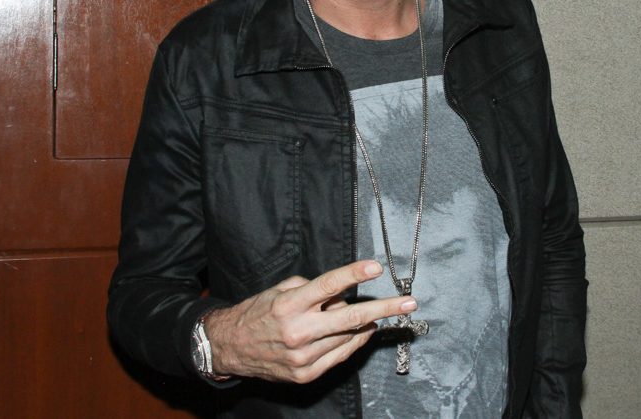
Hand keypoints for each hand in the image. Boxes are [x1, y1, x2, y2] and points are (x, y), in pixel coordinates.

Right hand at [202, 259, 416, 383]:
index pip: (328, 286)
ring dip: (364, 323)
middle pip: (351, 317)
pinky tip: (361, 331)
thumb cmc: (258, 313)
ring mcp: (303, 356)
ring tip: (372, 314)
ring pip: (348, 336)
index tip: (376, 267)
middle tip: (409, 302)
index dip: (354, 274)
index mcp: (289, 305)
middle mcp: (298, 331)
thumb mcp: (279, 291)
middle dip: (384, 308)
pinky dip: (354, 341)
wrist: (231, 347)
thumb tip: (342, 294)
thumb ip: (311, 290)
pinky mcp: (306, 373)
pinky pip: (341, 355)